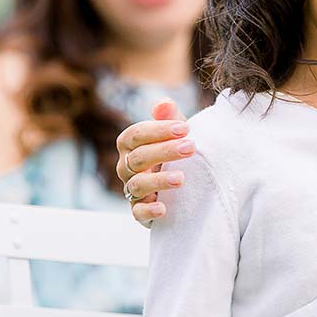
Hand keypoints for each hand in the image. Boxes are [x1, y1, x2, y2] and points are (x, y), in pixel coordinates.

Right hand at [116, 99, 194, 227]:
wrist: (181, 183)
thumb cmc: (174, 152)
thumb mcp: (175, 133)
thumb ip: (169, 117)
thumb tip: (164, 103)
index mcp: (130, 145)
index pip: (135, 135)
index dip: (158, 130)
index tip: (184, 128)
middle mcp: (126, 167)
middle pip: (138, 158)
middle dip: (164, 151)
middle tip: (191, 147)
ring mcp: (131, 190)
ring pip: (137, 184)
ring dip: (158, 180)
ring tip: (181, 178)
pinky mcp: (139, 211)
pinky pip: (137, 212)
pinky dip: (148, 210)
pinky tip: (163, 208)